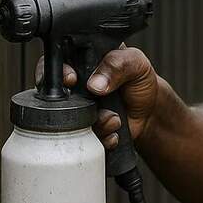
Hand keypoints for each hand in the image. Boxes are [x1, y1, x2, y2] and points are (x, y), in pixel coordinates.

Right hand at [34, 44, 160, 148]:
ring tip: (114, 118)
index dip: (59, 72)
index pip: (56, 63)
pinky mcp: (84, 131)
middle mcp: (73, 88)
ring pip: (67, 122)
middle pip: (52, 96)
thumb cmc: (139, 80)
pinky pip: (81, 140)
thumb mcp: (135, 63)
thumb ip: (117, 64)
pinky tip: (115, 129)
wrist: (150, 110)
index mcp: (81, 62)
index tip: (72, 80)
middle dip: (72, 105)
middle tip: (93, 106)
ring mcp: (76, 111)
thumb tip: (95, 83)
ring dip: (94, 123)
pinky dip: (101, 137)